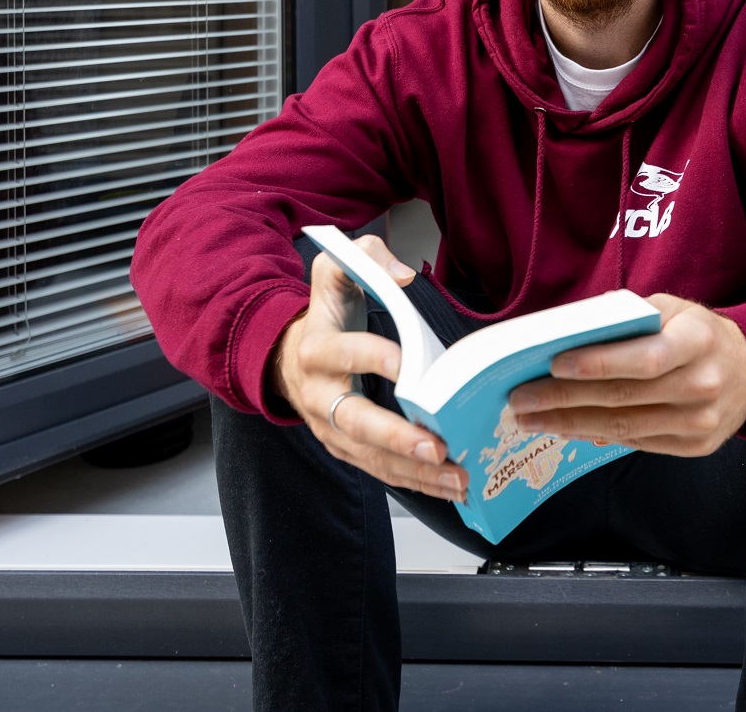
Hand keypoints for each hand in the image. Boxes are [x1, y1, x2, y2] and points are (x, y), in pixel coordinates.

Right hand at [268, 235, 468, 501]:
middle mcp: (318, 395)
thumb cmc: (324, 314)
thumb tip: (402, 276)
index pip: (345, 354)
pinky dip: (415, 482)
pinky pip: (379, 470)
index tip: (409, 365)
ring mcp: (329, 428)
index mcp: (316, 349)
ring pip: (371, 456)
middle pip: (355, 421)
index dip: (374, 358)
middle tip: (437, 447)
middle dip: (397, 437)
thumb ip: (366, 258)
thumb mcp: (335, 271)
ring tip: (458, 478)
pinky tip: (449, 486)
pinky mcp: (345, 449)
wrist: (286, 356)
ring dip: (415, 471)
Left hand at [504, 294, 745, 455]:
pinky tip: (565, 427)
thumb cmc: (698, 333)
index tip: (553, 364)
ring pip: (623, 428)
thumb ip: (626, 321)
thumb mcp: (671, 309)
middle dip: (563, 398)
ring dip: (569, 423)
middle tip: (520, 398)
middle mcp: (702, 384)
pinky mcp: (694, 447)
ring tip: (531, 417)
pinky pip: (635, 444)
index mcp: (698, 340)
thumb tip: (568, 341)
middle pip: (623, 398)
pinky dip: (595, 436)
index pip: (644, 358)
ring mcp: (700, 422)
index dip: (597, 364)